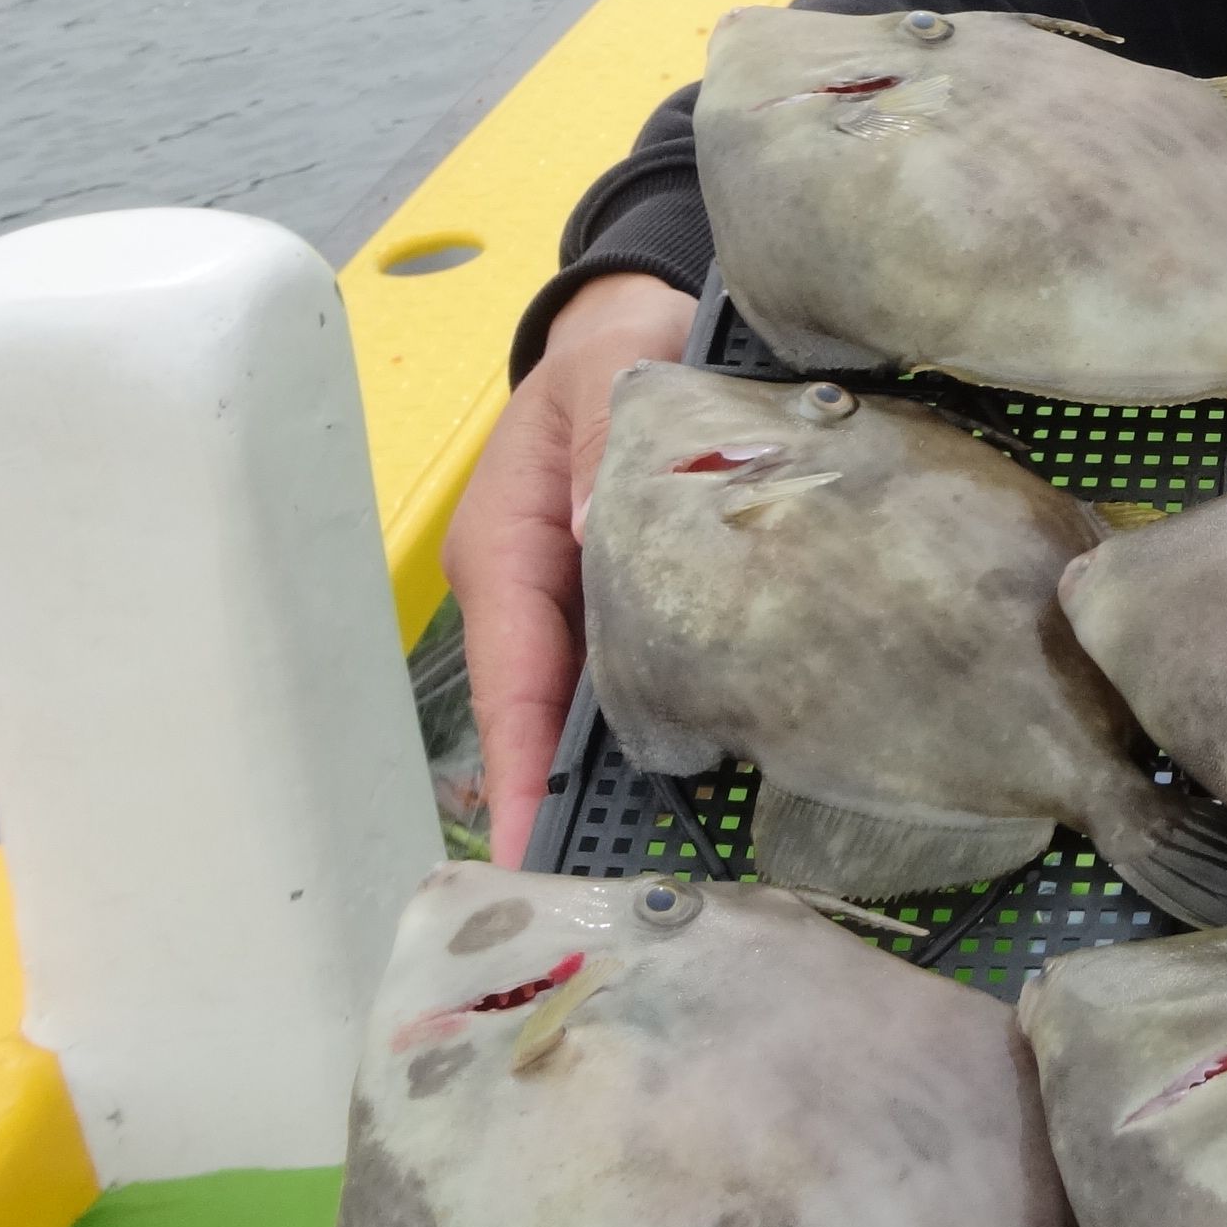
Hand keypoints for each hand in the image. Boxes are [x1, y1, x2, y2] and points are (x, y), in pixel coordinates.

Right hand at [443, 272, 695, 863]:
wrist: (649, 326)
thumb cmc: (622, 350)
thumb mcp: (613, 380)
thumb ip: (605, 451)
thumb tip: (597, 535)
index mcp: (510, 549)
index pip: (513, 678)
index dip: (522, 769)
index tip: (527, 850)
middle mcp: (537, 597)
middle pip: (550, 721)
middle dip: (573, 808)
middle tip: (615, 900)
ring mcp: (583, 613)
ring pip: (596, 716)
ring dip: (625, 786)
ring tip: (664, 876)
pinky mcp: (632, 614)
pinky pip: (643, 688)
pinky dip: (668, 738)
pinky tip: (717, 793)